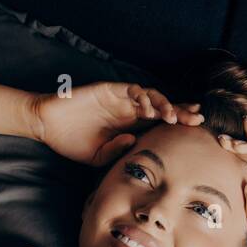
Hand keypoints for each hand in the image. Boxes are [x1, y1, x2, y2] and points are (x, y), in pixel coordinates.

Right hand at [29, 82, 203, 165]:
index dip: (178, 124)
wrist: (49, 125)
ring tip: (173, 118)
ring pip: (152, 96)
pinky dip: (143, 97)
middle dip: (182, 112)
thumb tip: (134, 142)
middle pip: (162, 108)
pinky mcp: (110, 90)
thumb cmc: (72, 142)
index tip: (195, 131)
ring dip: (165, 105)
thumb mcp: (99, 157)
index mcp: (130, 127)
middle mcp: (129, 111)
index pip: (160, 124)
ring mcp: (121, 100)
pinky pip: (133, 90)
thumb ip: (118, 151)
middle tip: (197, 119)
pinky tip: (148, 110)